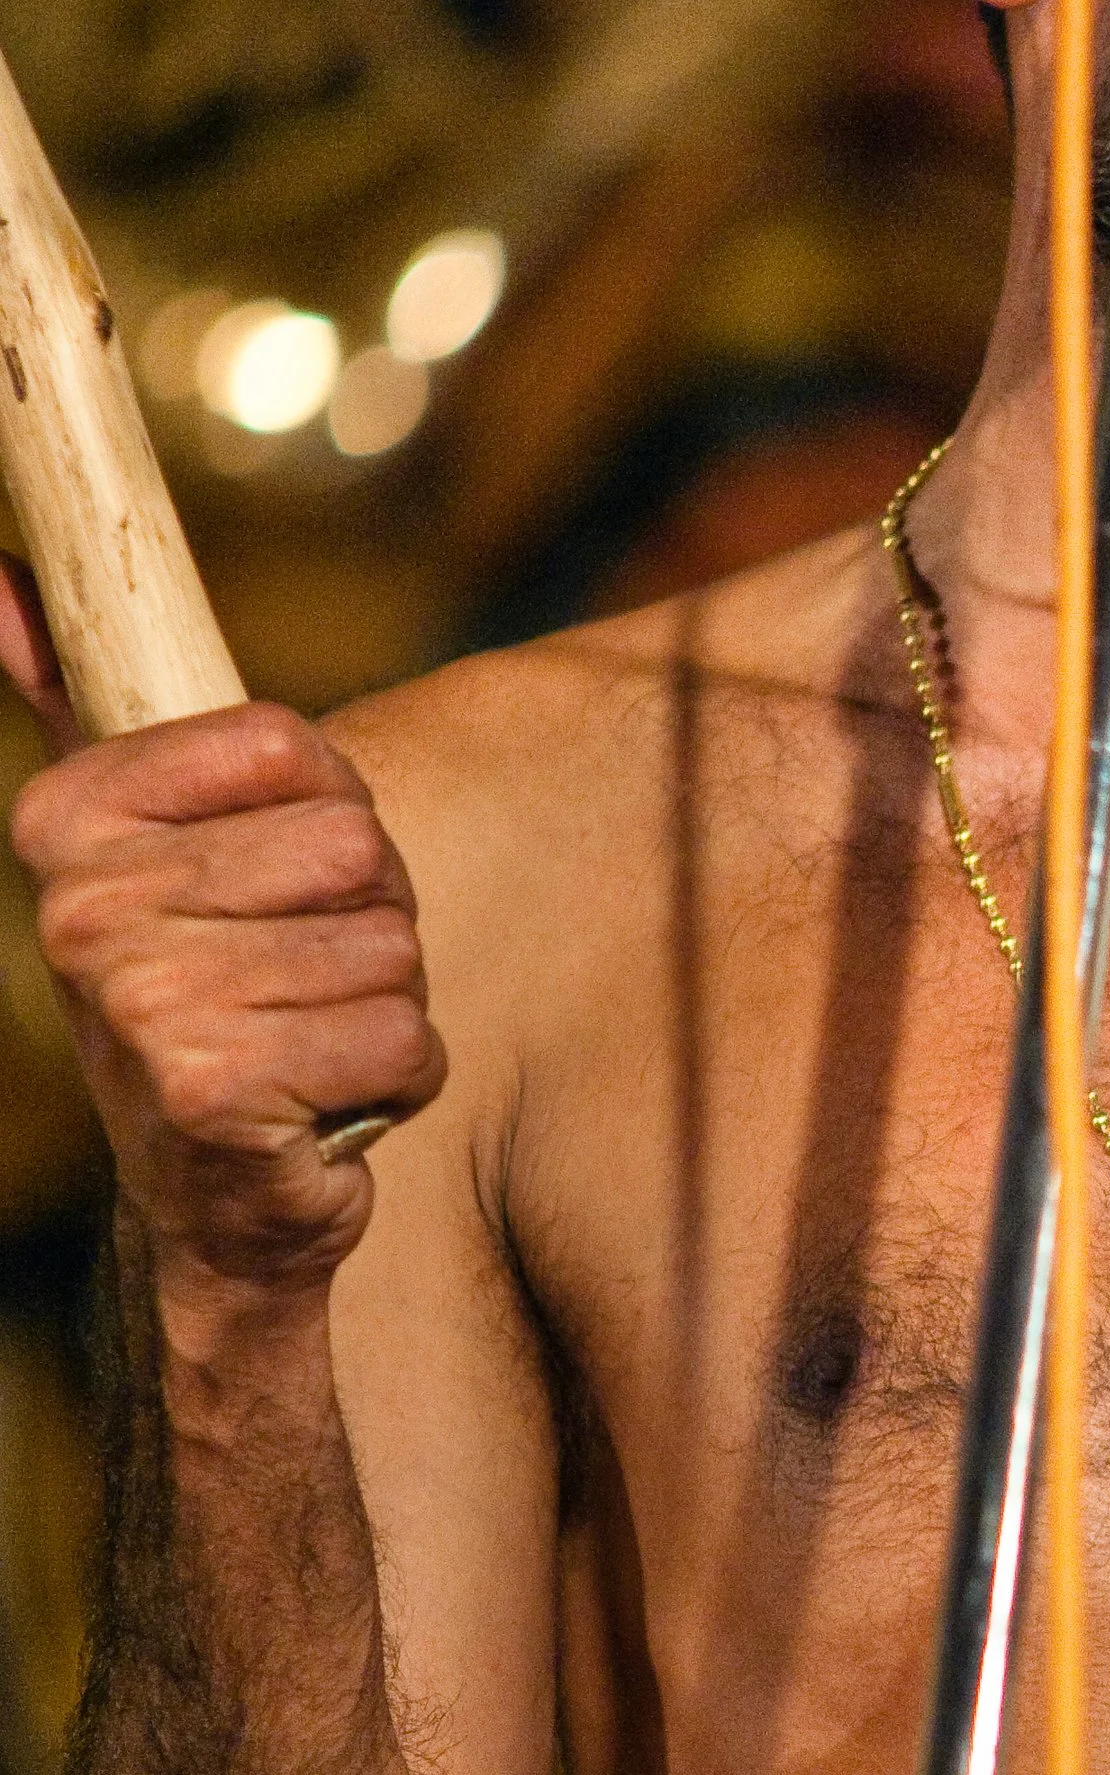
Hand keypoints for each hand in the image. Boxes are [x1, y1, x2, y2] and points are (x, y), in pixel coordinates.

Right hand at [7, 568, 443, 1290]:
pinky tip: (326, 1103)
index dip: (325, 812)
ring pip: (391, 949)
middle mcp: (82, 911)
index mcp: (65, 821)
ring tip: (309, 1040)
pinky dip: (397, 1080)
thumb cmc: (207, 992)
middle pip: (356, 849)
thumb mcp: (136, 838)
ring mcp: (144, 1007)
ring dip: (384, 1004)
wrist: (211, 1196)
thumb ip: (72, 698)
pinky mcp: (221, 1094)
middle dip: (368, 919)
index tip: (267, 880)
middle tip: (300, 979)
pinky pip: (405, 1040)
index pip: (292, 747)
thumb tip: (4, 578)